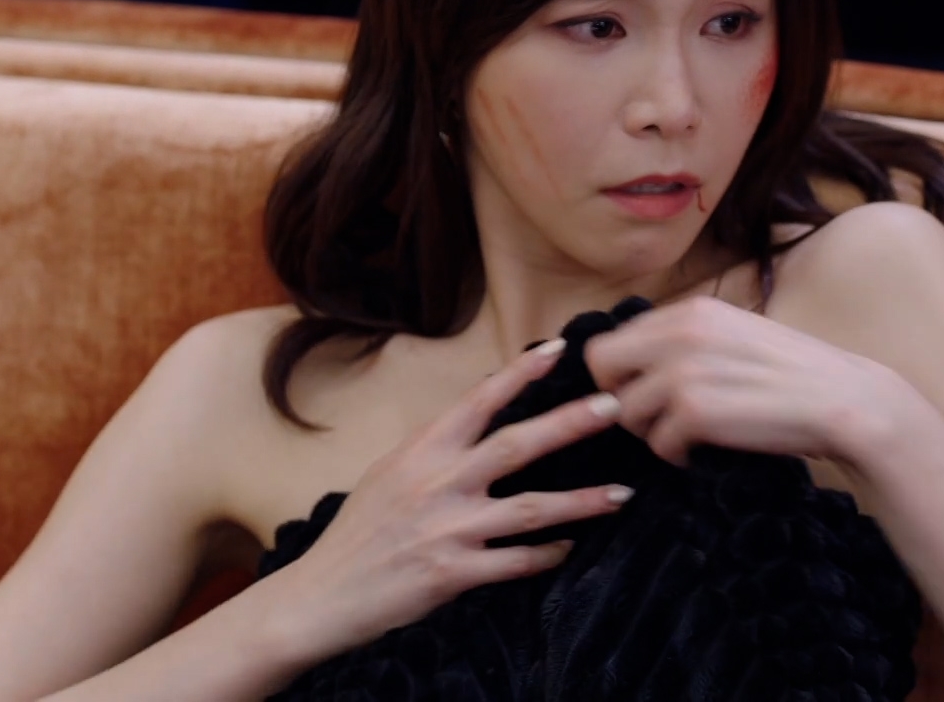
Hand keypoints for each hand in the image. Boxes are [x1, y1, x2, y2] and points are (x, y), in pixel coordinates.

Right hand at [262, 339, 633, 652]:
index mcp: (421, 451)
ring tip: (622, 494)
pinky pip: (515, 562)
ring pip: (531, 509)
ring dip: (582, 501)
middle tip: (613, 406)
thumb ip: (436, 450)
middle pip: (517, 444)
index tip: (558, 349)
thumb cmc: (358, 532)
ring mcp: (447, 529)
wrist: (321, 595)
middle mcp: (437, 483)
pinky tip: (570, 547)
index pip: (478, 401)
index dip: (519, 373)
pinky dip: (547, 555)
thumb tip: (479, 421)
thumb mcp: (389, 473)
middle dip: (570, 423)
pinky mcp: (452, 574)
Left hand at [584, 294, 894, 467]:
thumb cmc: (792, 373)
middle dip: (621, 398)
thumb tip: (634, 363)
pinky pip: (658, 444)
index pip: (612, 338)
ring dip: (652, 431)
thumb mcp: (734, 334)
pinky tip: (704, 451)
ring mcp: (684, 372)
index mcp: (690, 310)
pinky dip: (677, 455)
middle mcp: (680, 333)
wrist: (844, 400)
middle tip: (655, 418)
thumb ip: (685, 340)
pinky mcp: (695, 412)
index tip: (641, 392)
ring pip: (626, 412)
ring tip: (688, 435)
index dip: (620, 372)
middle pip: (602, 369)